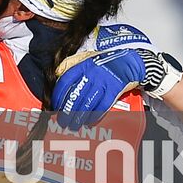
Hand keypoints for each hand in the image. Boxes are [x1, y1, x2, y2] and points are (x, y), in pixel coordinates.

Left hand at [53, 48, 179, 129]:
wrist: (128, 62)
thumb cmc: (104, 62)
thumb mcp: (85, 57)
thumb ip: (70, 64)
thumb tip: (56, 74)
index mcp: (82, 66)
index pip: (65, 82)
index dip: (58, 97)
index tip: (55, 107)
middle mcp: (91, 74)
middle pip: (75, 96)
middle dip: (67, 111)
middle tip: (62, 121)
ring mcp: (103, 82)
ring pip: (87, 103)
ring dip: (79, 117)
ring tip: (74, 125)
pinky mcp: (114, 90)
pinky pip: (102, 105)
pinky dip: (95, 115)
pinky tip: (89, 122)